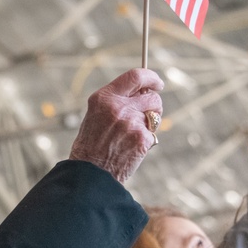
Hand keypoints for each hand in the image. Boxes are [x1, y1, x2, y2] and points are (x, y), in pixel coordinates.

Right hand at [69, 68, 163, 182]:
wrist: (89, 171)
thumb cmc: (91, 144)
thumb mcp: (97, 114)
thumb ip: (116, 101)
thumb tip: (143, 91)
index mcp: (104, 97)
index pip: (136, 76)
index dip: (151, 77)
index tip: (157, 83)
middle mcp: (118, 107)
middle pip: (152, 97)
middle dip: (154, 105)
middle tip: (148, 114)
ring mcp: (131, 122)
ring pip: (155, 116)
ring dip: (151, 122)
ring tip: (133, 134)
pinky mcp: (141, 138)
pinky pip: (152, 134)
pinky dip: (145, 141)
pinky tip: (131, 149)